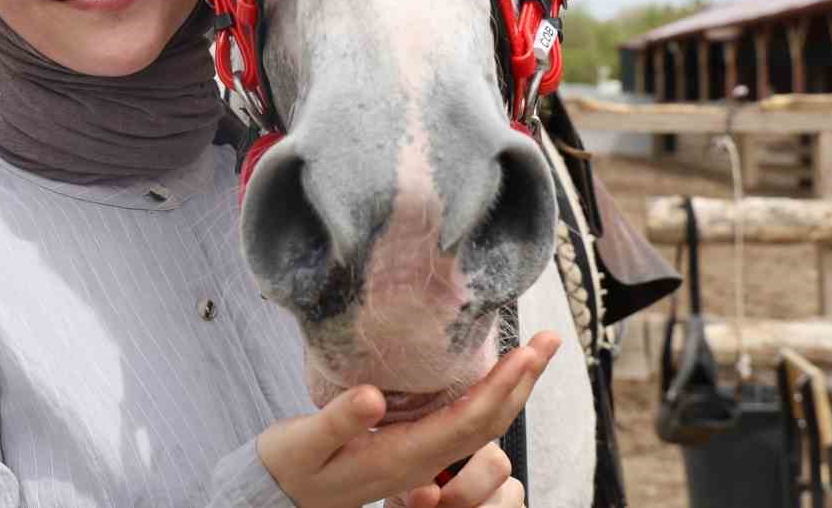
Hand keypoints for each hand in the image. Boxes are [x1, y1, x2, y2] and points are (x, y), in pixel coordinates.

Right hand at [257, 332, 559, 507]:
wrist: (280, 497)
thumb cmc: (290, 468)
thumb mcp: (303, 444)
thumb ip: (338, 421)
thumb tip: (374, 396)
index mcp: (402, 458)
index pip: (468, 424)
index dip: (502, 388)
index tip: (528, 353)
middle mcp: (421, 461)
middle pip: (488, 424)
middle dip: (523, 382)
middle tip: (551, 339)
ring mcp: (419, 457)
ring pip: (480, 425)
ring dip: (512, 388)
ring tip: (534, 351)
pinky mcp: (411, 447)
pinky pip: (463, 424)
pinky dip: (487, 394)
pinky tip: (492, 374)